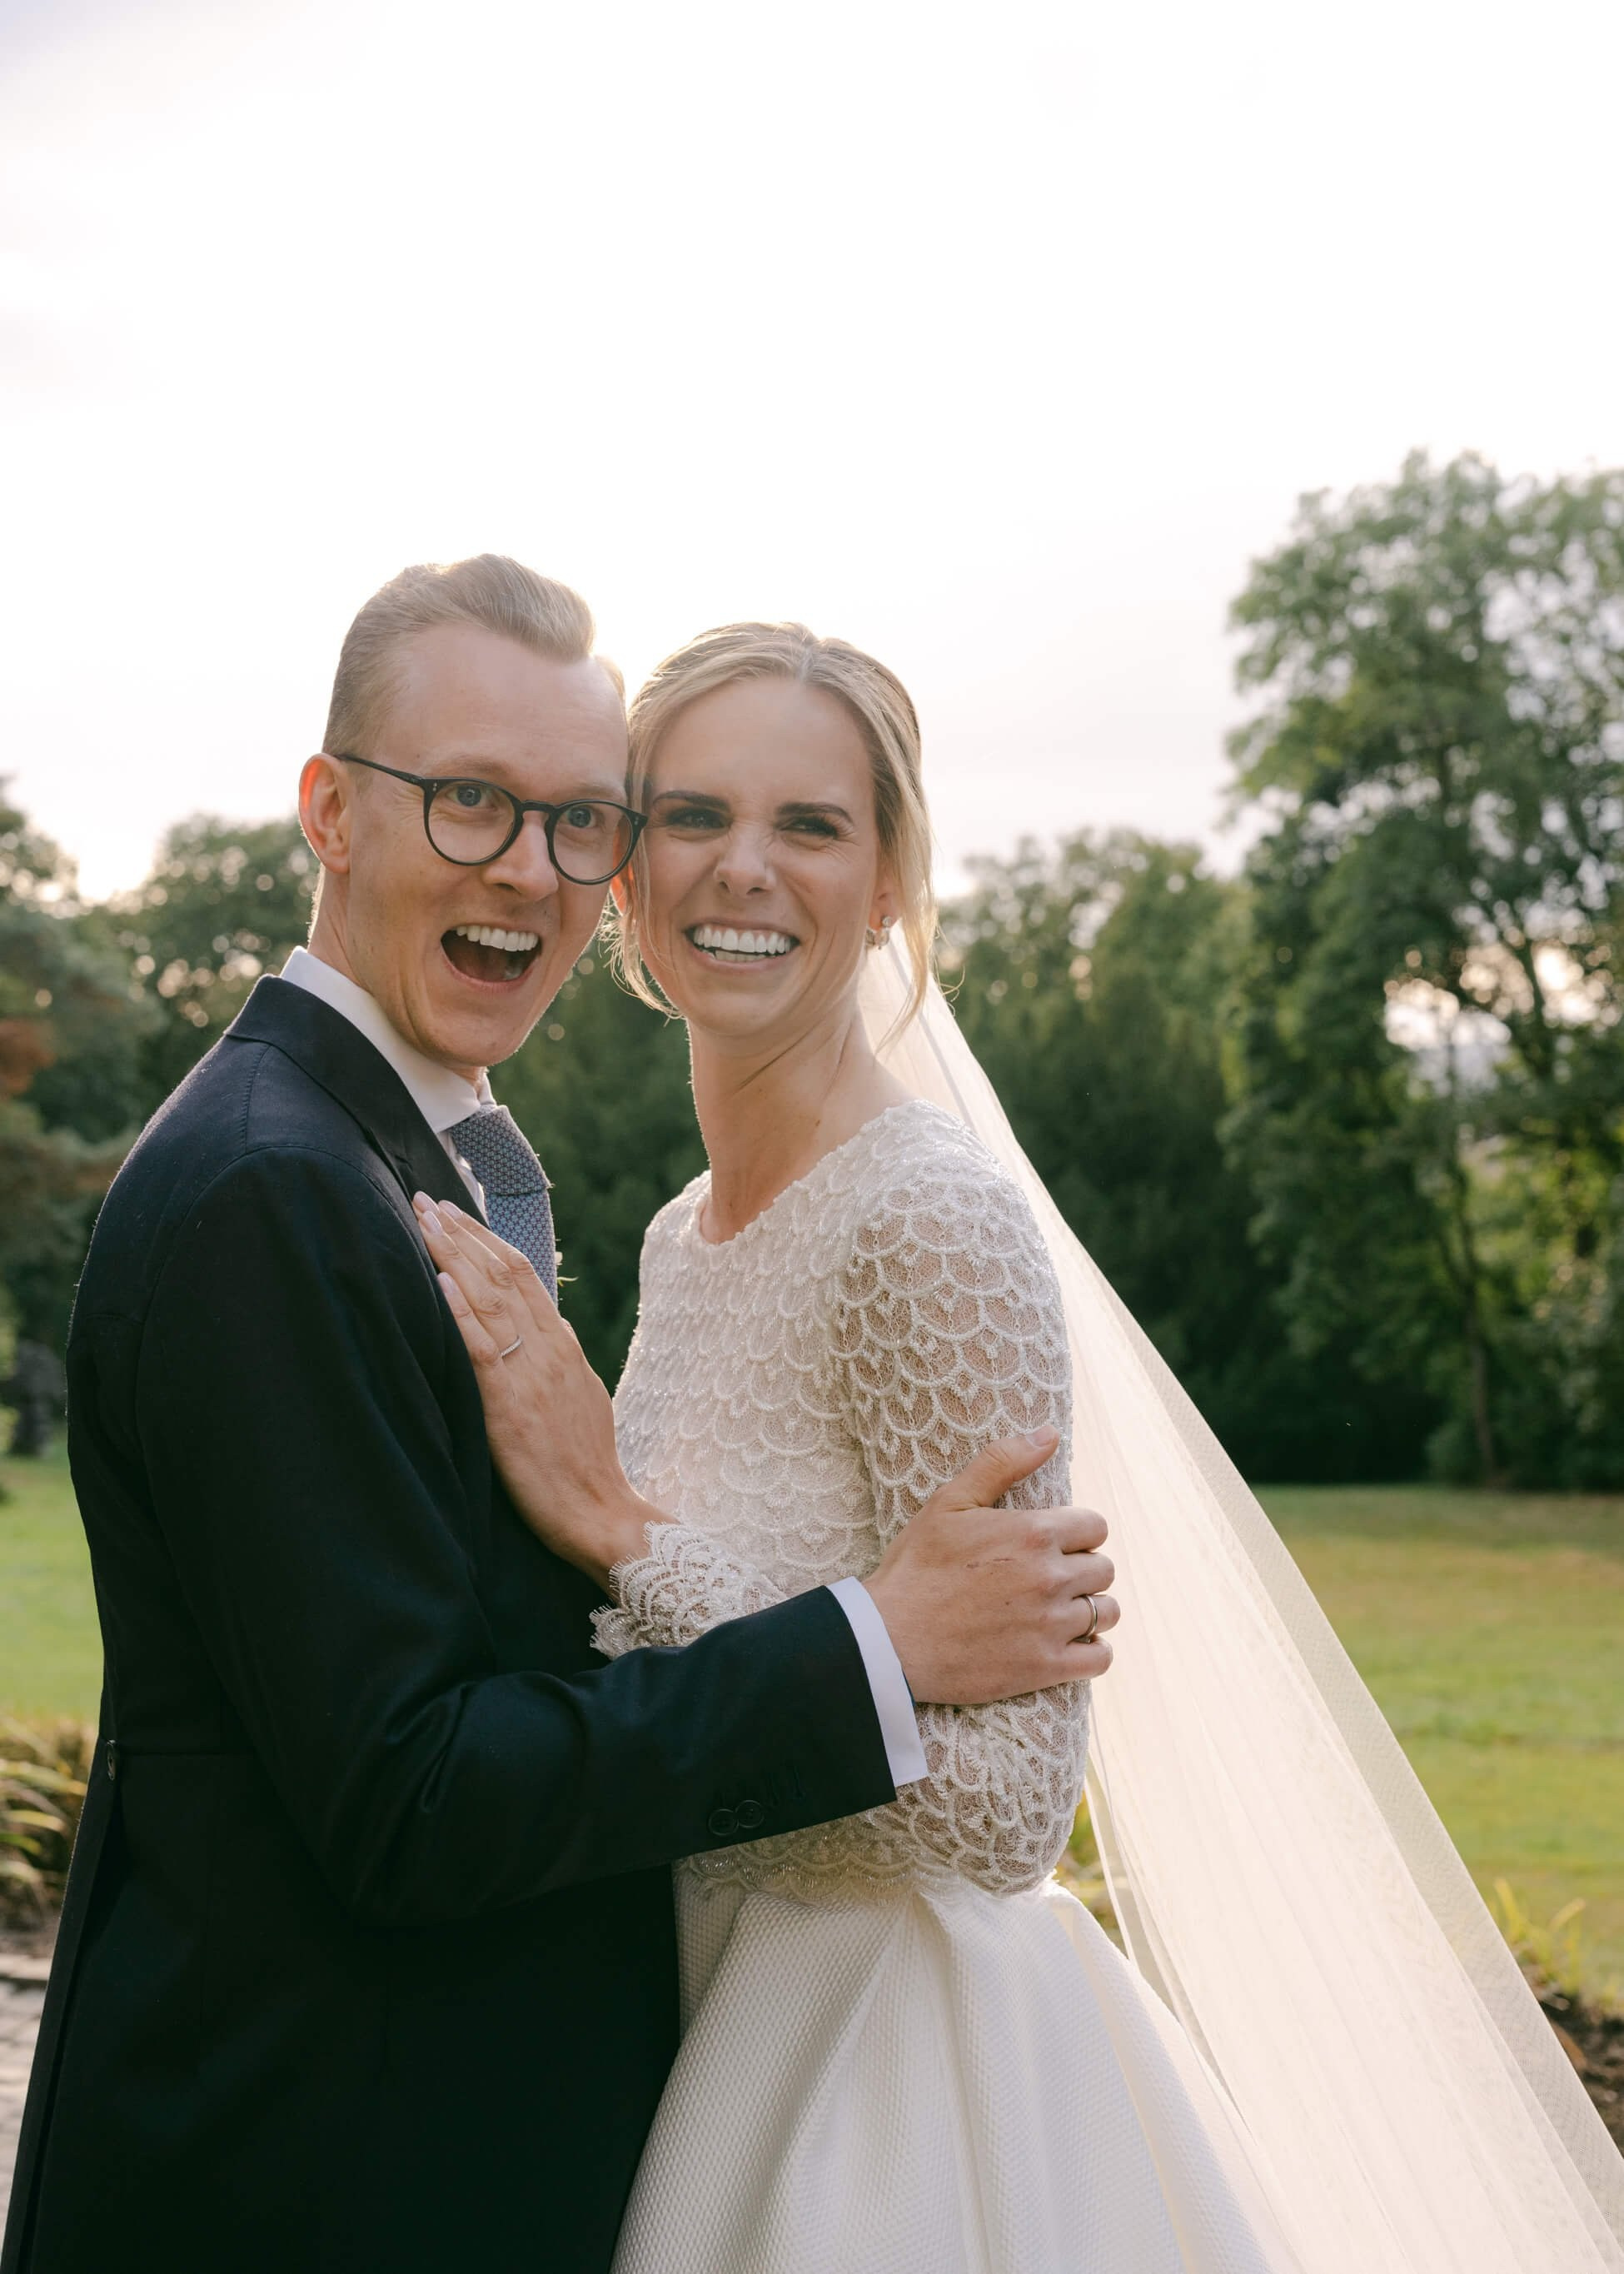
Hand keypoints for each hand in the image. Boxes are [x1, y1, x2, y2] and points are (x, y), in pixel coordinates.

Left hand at [413, 1195, 661, 1588]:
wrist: (602, 1512)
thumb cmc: (585, 1464)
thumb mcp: (580, 1396)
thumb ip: (556, 1360)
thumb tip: (541, 1328)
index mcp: (562, 1345)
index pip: (523, 1274)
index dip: (486, 1239)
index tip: (455, 1211)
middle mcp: (549, 1348)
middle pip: (502, 1273)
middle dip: (462, 1233)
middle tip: (426, 1199)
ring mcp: (531, 1374)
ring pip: (489, 1298)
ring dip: (453, 1255)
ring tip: (424, 1220)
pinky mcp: (510, 1406)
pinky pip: (482, 1348)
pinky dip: (459, 1311)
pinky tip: (438, 1281)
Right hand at [863, 1429, 1117, 1702]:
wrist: (889, 1639)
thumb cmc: (916, 1567)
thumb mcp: (950, 1502)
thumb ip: (1002, 1462)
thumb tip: (1049, 1433)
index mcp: (1034, 1532)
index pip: (1095, 1526)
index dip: (1077, 1533)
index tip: (1055, 1545)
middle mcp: (1051, 1577)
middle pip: (1104, 1569)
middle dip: (1083, 1570)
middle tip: (1051, 1578)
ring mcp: (1051, 1625)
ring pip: (1106, 1612)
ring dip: (1090, 1609)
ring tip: (1061, 1612)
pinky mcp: (1045, 1667)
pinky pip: (1099, 1658)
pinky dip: (1092, 1651)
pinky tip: (1070, 1645)